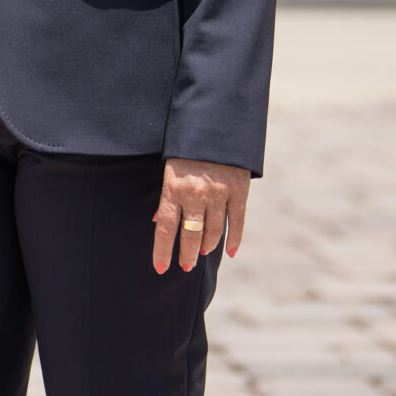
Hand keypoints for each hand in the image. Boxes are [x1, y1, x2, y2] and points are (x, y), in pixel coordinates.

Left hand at [152, 157, 248, 273]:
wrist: (215, 126)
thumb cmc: (186, 150)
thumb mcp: (169, 169)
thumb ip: (166, 197)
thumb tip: (156, 222)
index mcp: (173, 189)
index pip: (165, 229)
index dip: (162, 252)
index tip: (161, 268)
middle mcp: (195, 194)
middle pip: (190, 235)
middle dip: (187, 255)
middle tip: (186, 266)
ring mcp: (218, 194)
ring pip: (213, 232)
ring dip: (207, 246)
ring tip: (202, 252)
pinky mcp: (238, 191)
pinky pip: (236, 222)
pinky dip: (233, 239)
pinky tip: (229, 252)